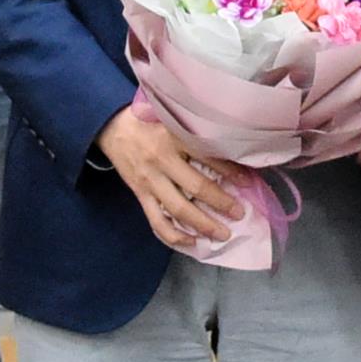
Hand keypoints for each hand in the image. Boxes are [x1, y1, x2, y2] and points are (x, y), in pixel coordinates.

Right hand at [100, 104, 246, 247]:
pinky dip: (174, 236)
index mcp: (174, 136)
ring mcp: (149, 180)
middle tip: (240, 214)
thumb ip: (195, 133)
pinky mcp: (139, 195)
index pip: (208, 156)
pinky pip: (157, 221)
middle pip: (196, 187)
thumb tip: (228, 151)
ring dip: (203, 224)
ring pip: (178, 209)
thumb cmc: (149, 120)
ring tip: (222, 234)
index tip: (248, 182)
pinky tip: (191, 242)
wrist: (112, 126)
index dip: (231, 171)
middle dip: (221, 203)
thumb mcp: (173, 119)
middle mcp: (162, 159)